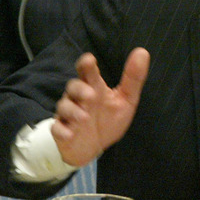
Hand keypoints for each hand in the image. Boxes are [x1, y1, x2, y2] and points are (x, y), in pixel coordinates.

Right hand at [51, 48, 149, 166]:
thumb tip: (142, 52)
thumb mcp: (126, 99)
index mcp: (94, 87)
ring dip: (73, 111)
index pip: (87, 71)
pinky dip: (62, 131)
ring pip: (64, 106)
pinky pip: (57, 129)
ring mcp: (68, 114)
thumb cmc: (109, 119)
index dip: (86, 64)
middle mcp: (79, 98)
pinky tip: (70, 134)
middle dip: (80, 88)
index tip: (89, 60)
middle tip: (91, 95)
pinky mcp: (61, 131)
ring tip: (85, 117)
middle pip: (73, 86)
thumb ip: (133, 78)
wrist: (94, 147)